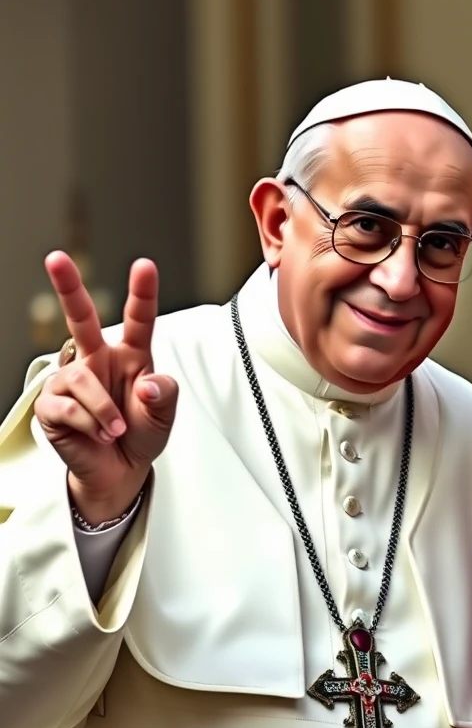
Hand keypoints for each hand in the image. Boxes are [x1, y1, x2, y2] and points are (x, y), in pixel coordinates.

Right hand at [34, 252, 177, 522]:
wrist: (120, 470)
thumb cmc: (142, 434)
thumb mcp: (164, 416)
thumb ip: (164, 396)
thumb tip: (147, 383)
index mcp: (132, 356)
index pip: (139, 321)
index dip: (141, 293)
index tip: (145, 265)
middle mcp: (99, 360)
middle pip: (81, 318)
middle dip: (68, 287)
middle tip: (56, 257)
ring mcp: (72, 380)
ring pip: (82, 380)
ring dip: (104, 410)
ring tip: (116, 430)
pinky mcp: (51, 405)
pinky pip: (67, 407)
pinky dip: (89, 424)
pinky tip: (97, 435)